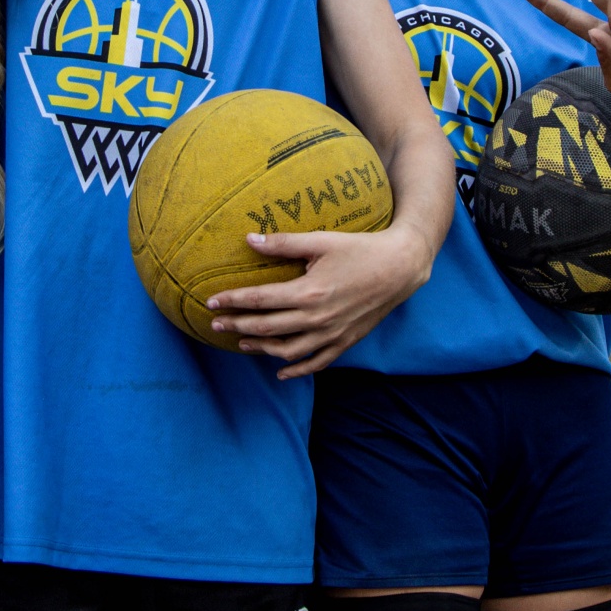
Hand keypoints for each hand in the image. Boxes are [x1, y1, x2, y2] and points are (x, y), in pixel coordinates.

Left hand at [204, 225, 434, 379]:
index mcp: (308, 292)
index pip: (260, 300)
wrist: (400, 268)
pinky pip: (316, 363)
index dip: (233, 301)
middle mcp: (317, 318)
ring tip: (241, 343)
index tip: (211, 302)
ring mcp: (332, 334)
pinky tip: (280, 371)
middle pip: (267, 327)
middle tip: (215, 324)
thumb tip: (249, 239)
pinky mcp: (345, 341)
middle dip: (238, 326)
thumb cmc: (360, 249)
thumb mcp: (321, 241)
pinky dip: (296, 370)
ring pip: (287, 350)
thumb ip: (284, 243)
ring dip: (261, 349)